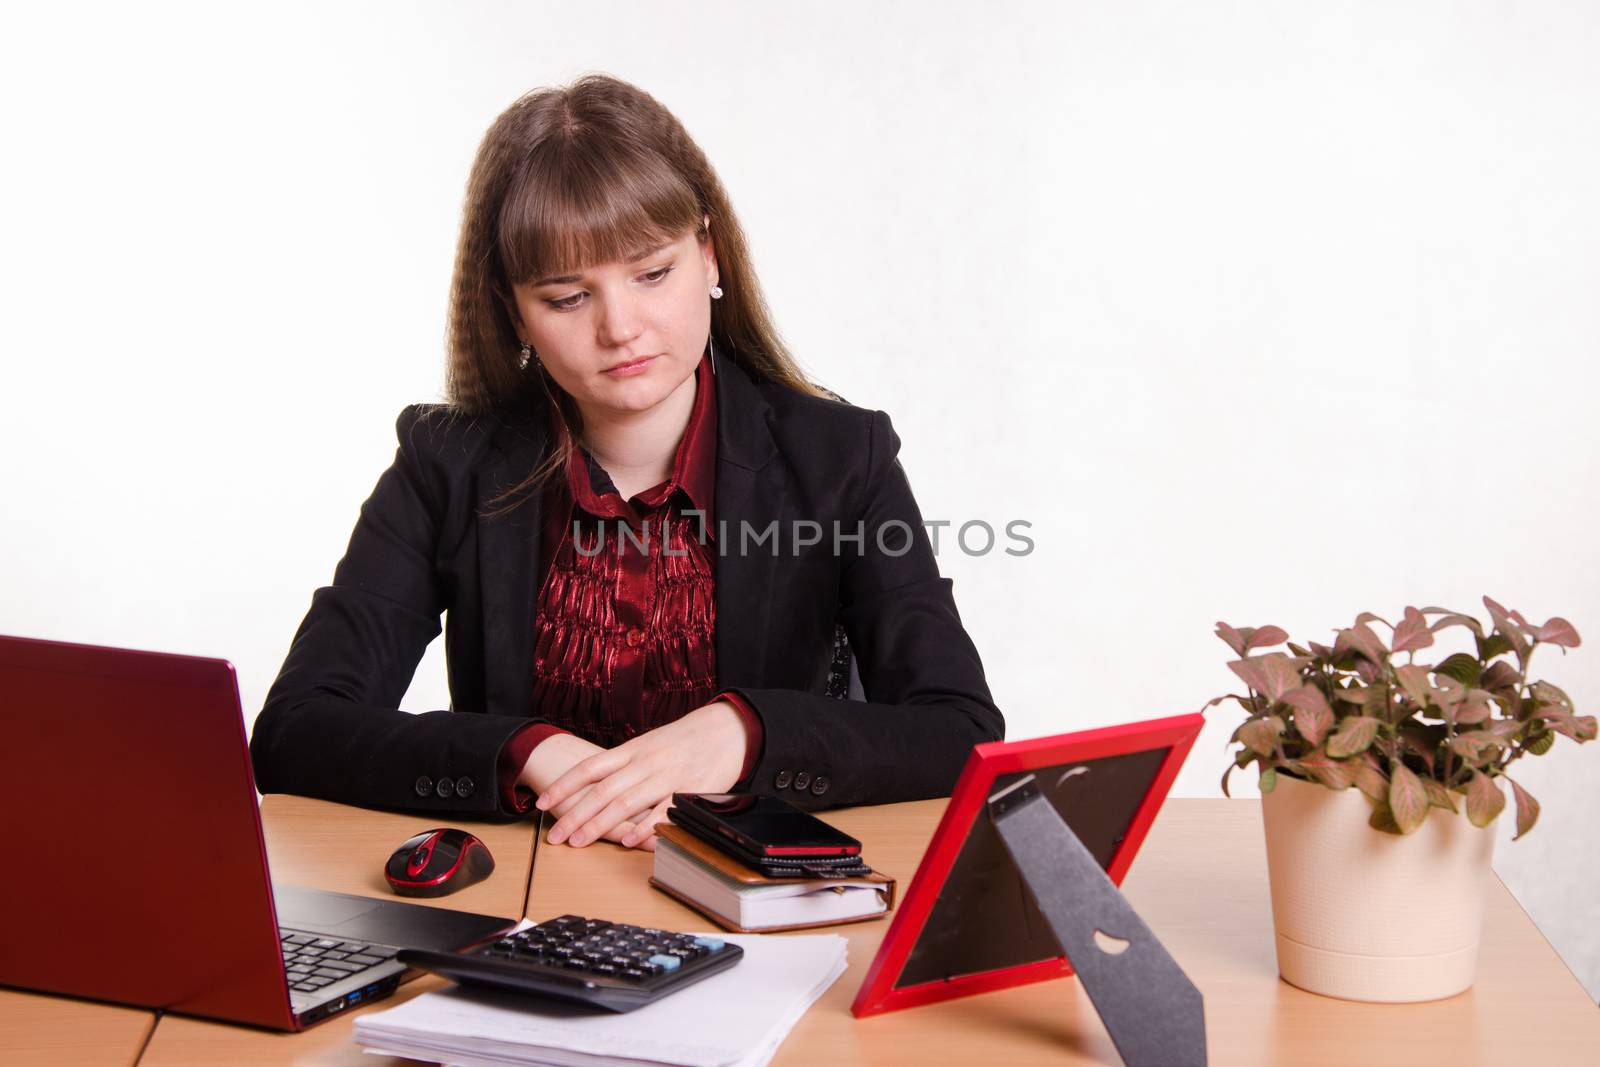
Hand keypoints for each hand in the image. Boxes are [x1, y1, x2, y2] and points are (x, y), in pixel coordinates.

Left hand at [535, 701, 750, 849]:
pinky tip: (628, 841)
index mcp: (633, 750)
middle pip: (602, 790)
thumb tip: (596, 780)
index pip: (590, 768)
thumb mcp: (651, 743)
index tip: (541, 803)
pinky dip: (643, 828)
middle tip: (555, 835)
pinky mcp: (688, 790)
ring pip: (626, 803)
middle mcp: (645, 762)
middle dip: (574, 814)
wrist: (727, 729)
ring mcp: (666, 776)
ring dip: (599, 825)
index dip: (563, 785)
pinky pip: (662, 812)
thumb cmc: (687, 740)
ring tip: (579, 841)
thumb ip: (627, 762)